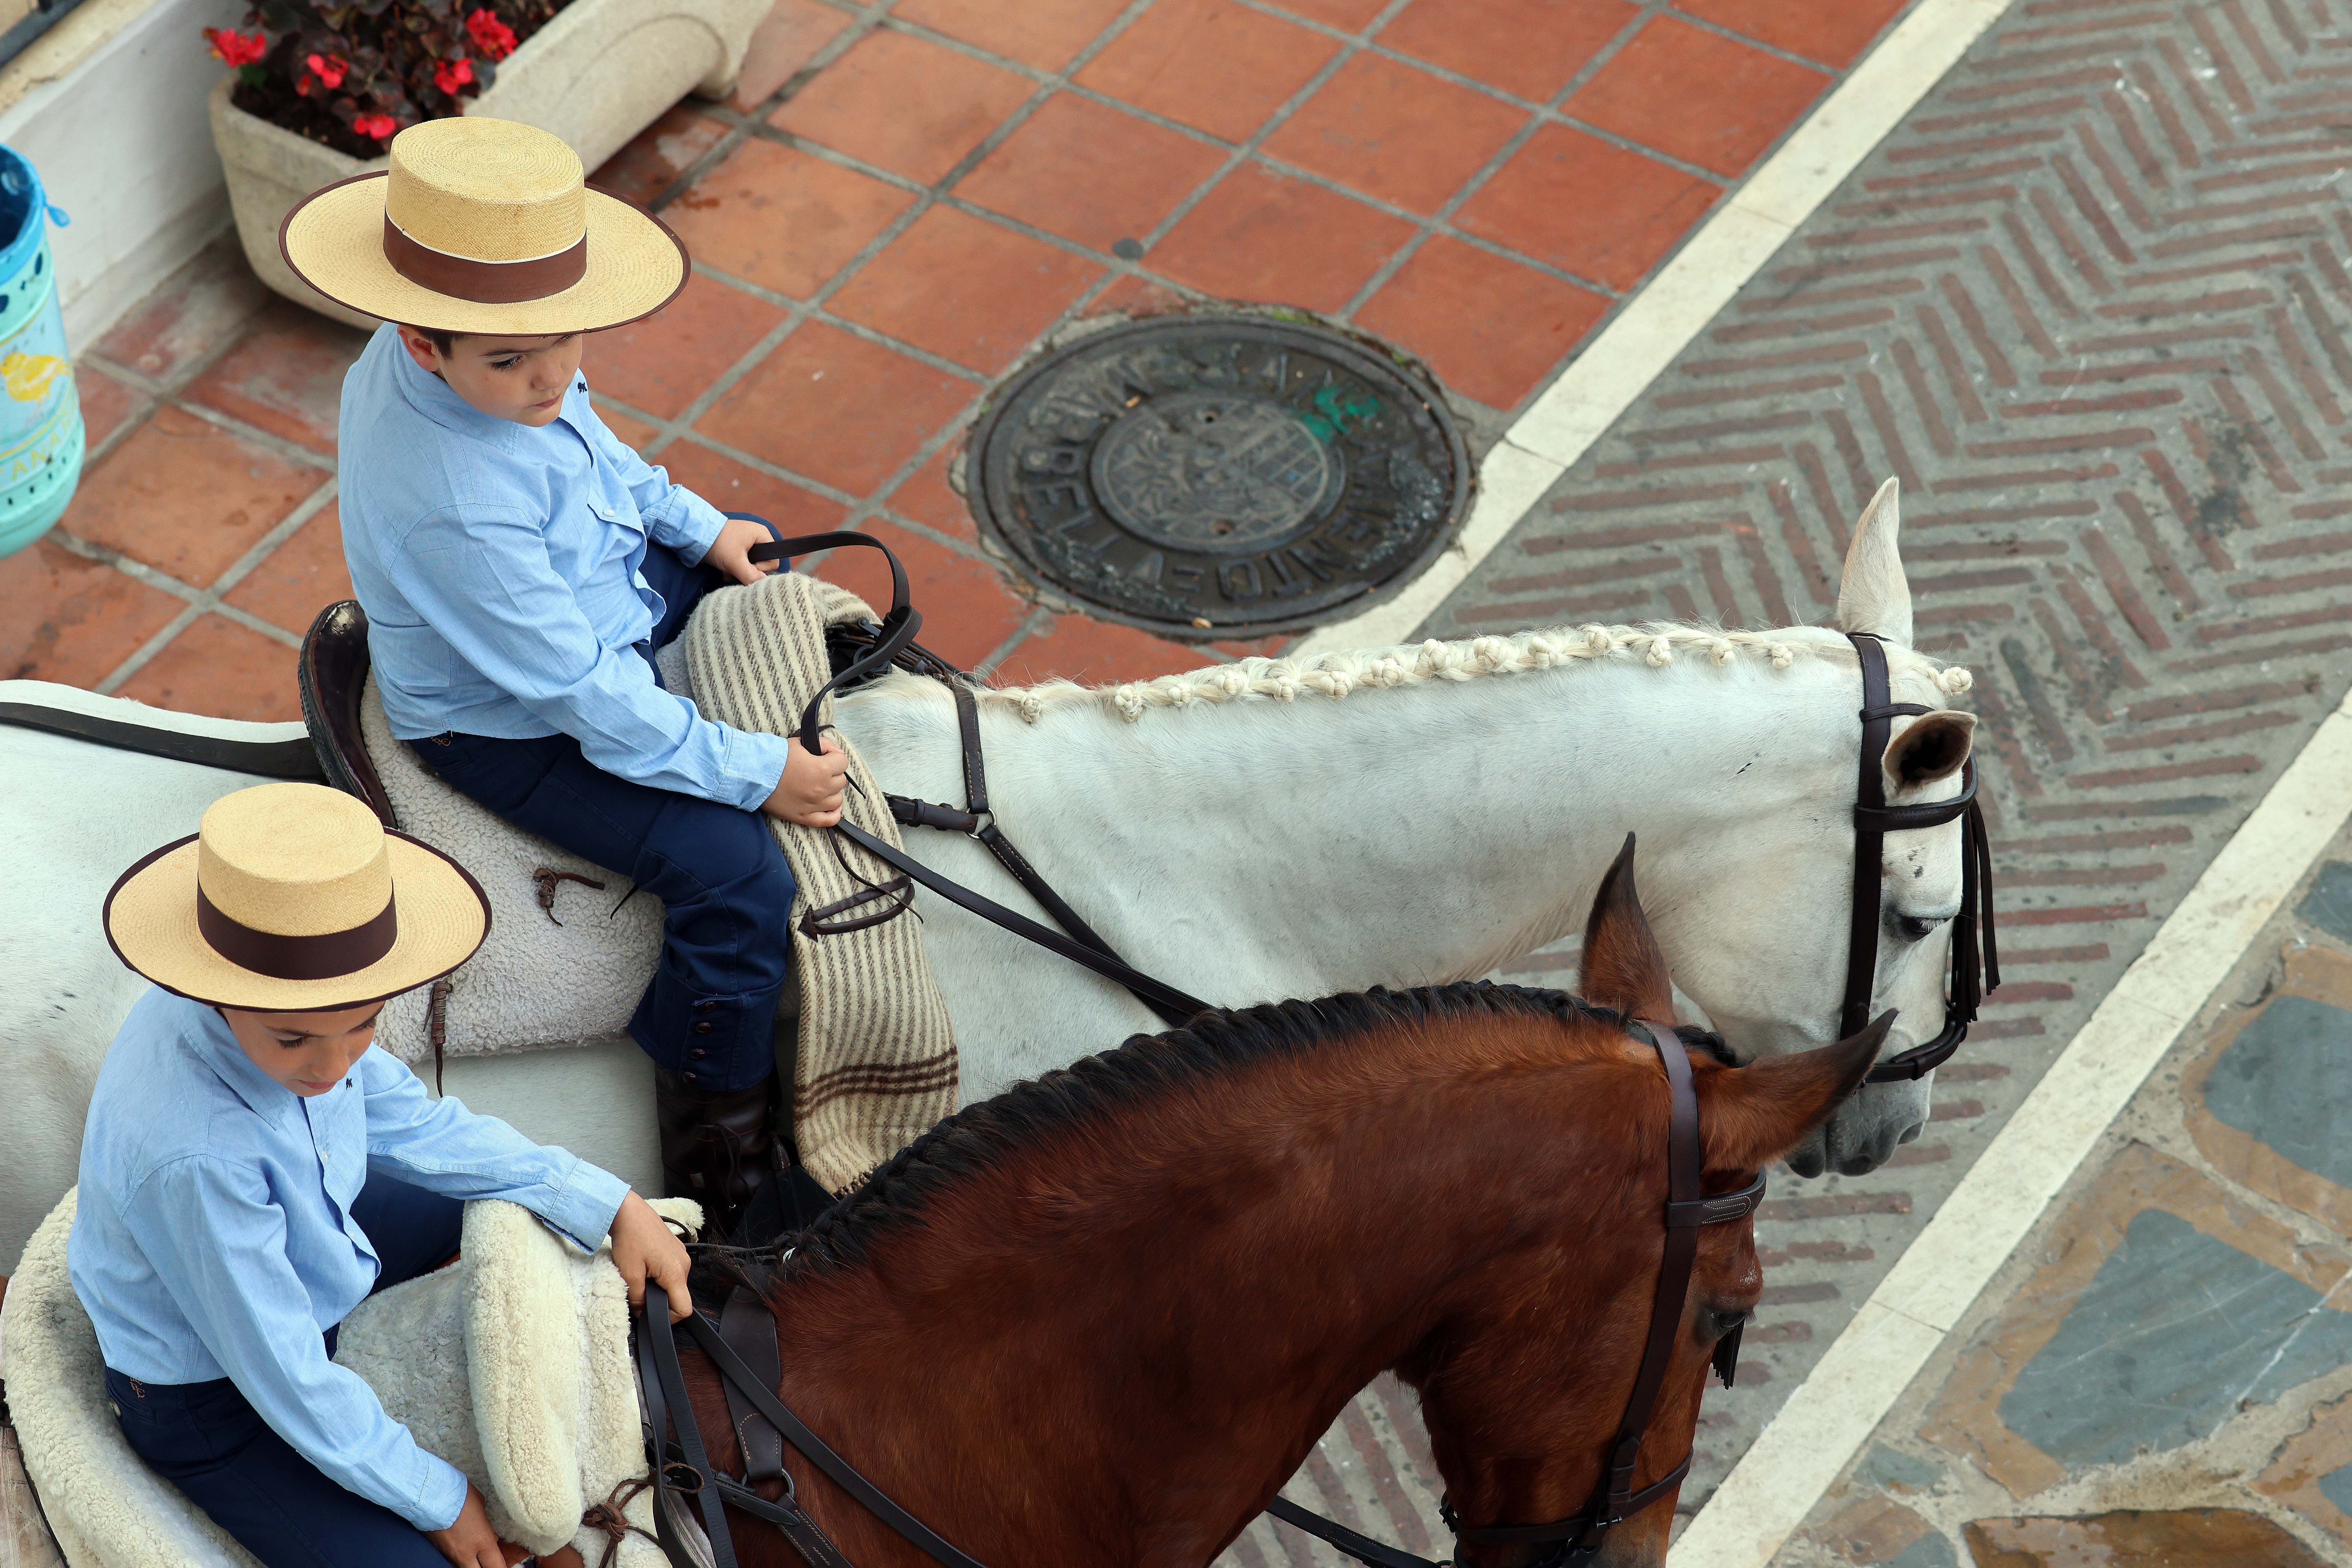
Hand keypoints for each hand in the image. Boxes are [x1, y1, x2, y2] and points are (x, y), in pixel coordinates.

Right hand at [423, 1482, 508, 1567]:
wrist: (430, 1494)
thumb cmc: (459, 1495)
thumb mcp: (481, 1506)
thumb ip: (486, 1525)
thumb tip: (489, 1535)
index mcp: (482, 1541)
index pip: (497, 1566)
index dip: (502, 1566)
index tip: (503, 1562)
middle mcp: (466, 1553)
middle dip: (486, 1567)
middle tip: (488, 1560)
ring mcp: (450, 1554)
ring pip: (464, 1567)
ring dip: (471, 1563)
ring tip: (475, 1553)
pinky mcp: (438, 1551)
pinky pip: (451, 1560)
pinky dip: (458, 1557)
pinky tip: (460, 1546)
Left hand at [611, 1190, 692, 1321]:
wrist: (629, 1211)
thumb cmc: (630, 1238)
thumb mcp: (629, 1273)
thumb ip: (637, 1297)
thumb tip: (641, 1311)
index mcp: (676, 1272)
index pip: (684, 1308)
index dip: (668, 1318)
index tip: (651, 1314)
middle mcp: (684, 1264)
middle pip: (678, 1296)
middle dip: (659, 1300)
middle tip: (638, 1291)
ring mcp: (681, 1255)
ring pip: (674, 1283)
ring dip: (658, 1286)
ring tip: (640, 1274)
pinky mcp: (676, 1249)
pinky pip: (672, 1270)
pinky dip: (659, 1274)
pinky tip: (644, 1264)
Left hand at [704, 517, 781, 586]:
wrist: (695, 535)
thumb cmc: (719, 543)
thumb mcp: (736, 561)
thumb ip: (751, 576)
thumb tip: (761, 586)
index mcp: (762, 535)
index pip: (773, 560)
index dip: (761, 568)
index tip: (747, 568)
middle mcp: (757, 539)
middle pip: (761, 565)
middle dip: (747, 572)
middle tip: (734, 572)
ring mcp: (746, 544)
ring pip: (750, 567)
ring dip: (739, 573)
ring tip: (726, 572)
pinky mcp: (736, 550)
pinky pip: (741, 565)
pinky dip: (733, 570)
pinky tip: (724, 571)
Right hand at [762, 735, 849, 826]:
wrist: (753, 773)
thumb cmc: (775, 757)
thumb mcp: (800, 743)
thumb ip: (822, 744)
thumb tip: (833, 752)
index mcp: (821, 769)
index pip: (843, 762)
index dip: (834, 756)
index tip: (825, 755)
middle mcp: (821, 789)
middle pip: (840, 781)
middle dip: (832, 773)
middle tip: (818, 770)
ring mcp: (813, 805)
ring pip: (837, 800)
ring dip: (831, 792)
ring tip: (819, 786)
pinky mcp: (803, 817)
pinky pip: (829, 820)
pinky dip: (833, 814)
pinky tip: (829, 806)